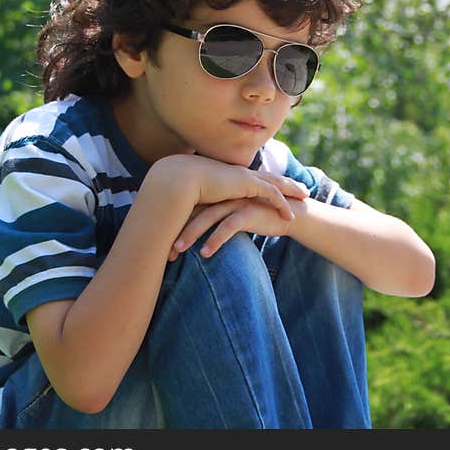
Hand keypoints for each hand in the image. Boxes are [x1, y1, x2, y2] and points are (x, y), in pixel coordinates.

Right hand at [151, 153, 308, 221]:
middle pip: (270, 176)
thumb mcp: (198, 197)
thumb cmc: (182, 191)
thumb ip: (205, 202)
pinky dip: (282, 204)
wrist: (178, 181)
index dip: (268, 181)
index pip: (254, 177)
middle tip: (302, 188)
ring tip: (305, 197)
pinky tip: (290, 216)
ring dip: (291, 190)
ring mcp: (244, 177)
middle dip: (287, 182)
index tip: (280, 185)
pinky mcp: (247, 184)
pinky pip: (272, 194)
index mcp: (230, 174)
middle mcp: (240, 173)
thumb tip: (202, 209)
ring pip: (276, 183)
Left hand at [167, 196, 301, 260]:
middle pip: (193, 212)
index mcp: (216, 196)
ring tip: (178, 251)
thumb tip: (192, 234)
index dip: (174, 224)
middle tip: (164, 249)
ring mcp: (235, 202)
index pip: (189, 208)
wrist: (289, 214)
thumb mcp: (233, 217)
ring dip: (191, 235)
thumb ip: (215, 220)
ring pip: (207, 218)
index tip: (160, 243)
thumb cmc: (258, 218)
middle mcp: (223, 196)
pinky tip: (205, 253)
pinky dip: (215, 240)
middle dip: (177, 230)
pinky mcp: (247, 212)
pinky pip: (227, 227)